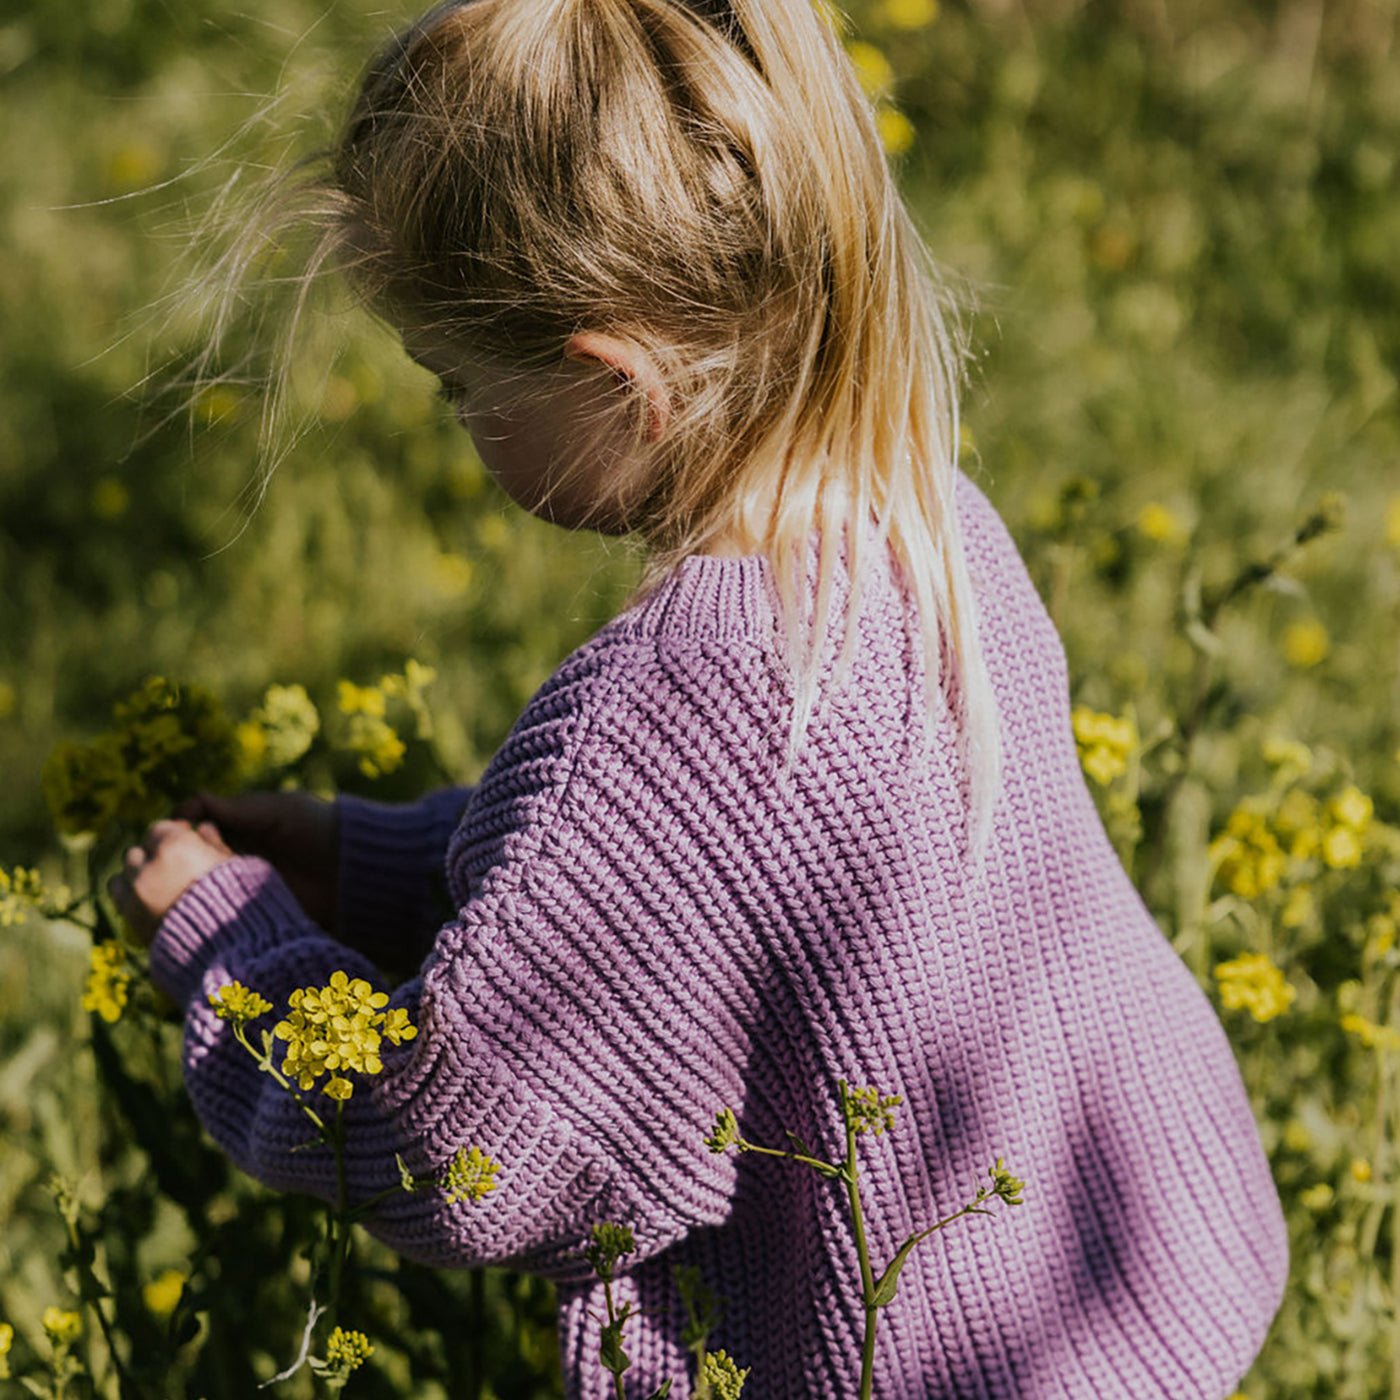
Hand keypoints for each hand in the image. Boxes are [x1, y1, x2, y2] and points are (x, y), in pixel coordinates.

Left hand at [109, 820, 232, 945]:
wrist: (225, 944)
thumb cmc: (236, 898)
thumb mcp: (233, 866)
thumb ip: (214, 844)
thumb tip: (204, 827)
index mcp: (176, 845)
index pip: (160, 829)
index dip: (173, 835)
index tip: (184, 843)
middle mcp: (150, 864)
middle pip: (139, 849)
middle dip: (153, 855)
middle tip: (172, 868)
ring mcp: (136, 891)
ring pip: (124, 870)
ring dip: (137, 873)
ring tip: (157, 885)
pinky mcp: (130, 914)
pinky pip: (117, 892)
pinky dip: (128, 892)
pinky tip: (147, 899)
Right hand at [172, 791, 339, 932]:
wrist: (352, 869)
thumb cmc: (320, 828)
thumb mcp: (281, 810)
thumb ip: (240, 808)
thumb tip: (193, 802)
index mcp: (241, 823)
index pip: (195, 820)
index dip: (181, 823)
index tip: (177, 828)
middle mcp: (235, 850)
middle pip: (189, 850)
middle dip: (179, 852)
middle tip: (186, 855)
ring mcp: (240, 878)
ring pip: (197, 877)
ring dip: (190, 877)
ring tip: (200, 875)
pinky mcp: (248, 904)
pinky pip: (218, 903)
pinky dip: (205, 900)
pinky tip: (204, 897)